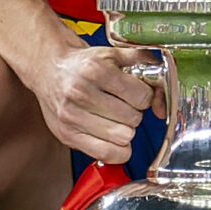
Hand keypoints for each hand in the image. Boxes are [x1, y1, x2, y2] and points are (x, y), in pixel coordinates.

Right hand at [34, 44, 163, 163]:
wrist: (49, 67)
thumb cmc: (84, 63)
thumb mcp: (115, 54)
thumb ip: (147, 67)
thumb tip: (161, 104)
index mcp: (96, 70)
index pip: (141, 97)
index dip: (144, 97)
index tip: (135, 94)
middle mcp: (81, 93)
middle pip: (133, 119)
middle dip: (133, 113)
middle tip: (122, 105)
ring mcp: (72, 116)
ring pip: (122, 138)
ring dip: (124, 130)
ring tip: (114, 118)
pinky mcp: (67, 135)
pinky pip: (106, 155)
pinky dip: (115, 149)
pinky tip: (111, 136)